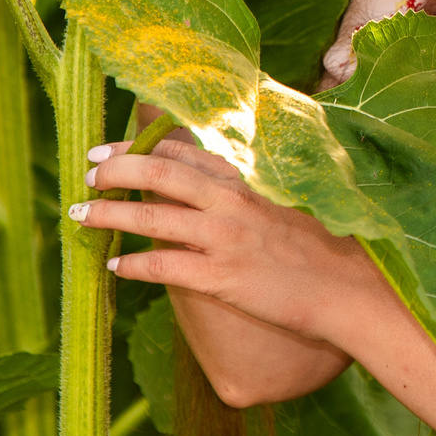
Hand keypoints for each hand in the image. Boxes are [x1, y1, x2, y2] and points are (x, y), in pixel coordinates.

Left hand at [76, 138, 385, 343]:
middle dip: (116, 169)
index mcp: (251, 177)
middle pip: (159, 173)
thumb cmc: (335, 247)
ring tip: (79, 215)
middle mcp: (233, 200)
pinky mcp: (223, 276)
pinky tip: (114, 267)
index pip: (186, 151)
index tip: (114, 148)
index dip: (144, 147)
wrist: (356, 288)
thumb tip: (228, 187)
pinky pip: (164, 266)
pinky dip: (134, 264)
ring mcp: (225, 237)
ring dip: (109, 214)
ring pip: (151, 217)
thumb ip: (260, 189)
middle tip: (86, 172)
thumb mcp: (298, 202)